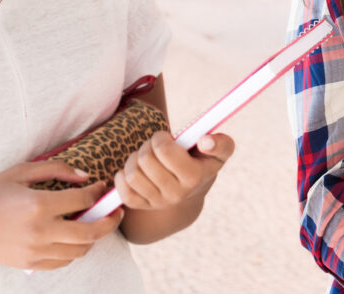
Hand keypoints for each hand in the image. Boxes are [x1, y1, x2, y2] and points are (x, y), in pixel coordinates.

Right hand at [0, 161, 121, 269]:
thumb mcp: (22, 171)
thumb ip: (57, 169)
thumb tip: (86, 176)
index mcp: (39, 204)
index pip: (83, 200)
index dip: (99, 193)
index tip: (103, 187)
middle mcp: (40, 231)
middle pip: (90, 231)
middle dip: (110, 221)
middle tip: (117, 212)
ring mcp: (34, 251)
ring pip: (79, 250)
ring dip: (94, 238)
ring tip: (96, 224)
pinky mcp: (28, 263)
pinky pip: (62, 262)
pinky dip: (75, 251)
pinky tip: (76, 239)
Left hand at [115, 132, 233, 211]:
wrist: (194, 187)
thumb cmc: (204, 160)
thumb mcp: (221, 150)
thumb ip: (221, 143)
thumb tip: (205, 142)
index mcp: (194, 178)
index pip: (164, 151)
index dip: (160, 138)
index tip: (166, 137)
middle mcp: (176, 194)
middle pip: (146, 160)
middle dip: (148, 145)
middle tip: (156, 145)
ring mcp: (158, 203)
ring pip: (132, 174)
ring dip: (135, 158)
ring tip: (146, 156)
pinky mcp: (143, 206)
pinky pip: (123, 192)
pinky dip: (122, 177)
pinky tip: (134, 169)